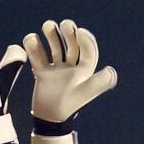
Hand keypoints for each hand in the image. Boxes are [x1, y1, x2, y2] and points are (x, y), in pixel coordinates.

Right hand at [23, 19, 115, 143]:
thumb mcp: (86, 92)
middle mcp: (72, 68)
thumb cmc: (70, 105)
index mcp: (85, 71)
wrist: (50, 118)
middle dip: (68, 32)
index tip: (79, 31)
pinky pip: (38, 55)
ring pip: (55, 46)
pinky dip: (33, 45)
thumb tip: (111, 70)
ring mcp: (56, 69)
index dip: (85, 38)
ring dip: (52, 34)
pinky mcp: (42, 72)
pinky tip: (32, 40)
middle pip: (71, 44)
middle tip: (64, 25)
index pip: (88, 49)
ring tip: (47, 26)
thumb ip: (99, 82)